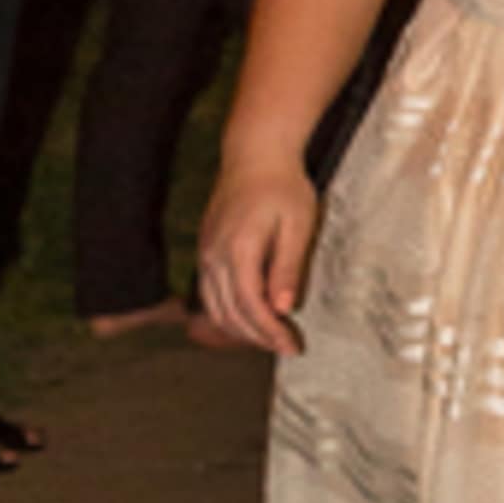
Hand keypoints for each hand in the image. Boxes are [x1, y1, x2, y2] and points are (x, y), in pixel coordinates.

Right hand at [194, 161, 321, 352]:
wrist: (255, 154)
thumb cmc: (283, 185)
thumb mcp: (298, 224)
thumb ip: (288, 267)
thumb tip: (283, 308)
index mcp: (239, 249)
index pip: (251, 306)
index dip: (270, 332)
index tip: (291, 347)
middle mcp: (215, 254)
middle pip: (230, 312)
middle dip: (257, 337)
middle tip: (285, 347)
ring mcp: (206, 252)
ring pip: (214, 307)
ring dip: (240, 329)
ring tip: (269, 339)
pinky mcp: (205, 249)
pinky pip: (210, 292)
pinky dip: (227, 312)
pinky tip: (248, 318)